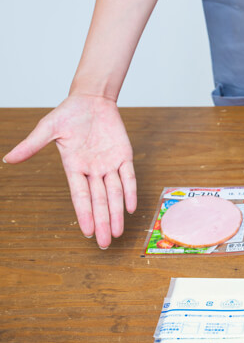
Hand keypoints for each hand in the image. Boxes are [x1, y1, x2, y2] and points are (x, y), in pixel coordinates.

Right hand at [3, 94, 135, 248]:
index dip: (84, 214)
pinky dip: (131, 192)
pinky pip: (129, 177)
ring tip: (118, 233)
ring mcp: (110, 164)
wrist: (92, 99)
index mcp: (74, 167)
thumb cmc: (68, 113)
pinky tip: (131, 208)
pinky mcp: (124, 156)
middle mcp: (93, 170)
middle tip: (105, 243)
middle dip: (102, 222)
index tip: (87, 233)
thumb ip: (32, 145)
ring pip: (115, 194)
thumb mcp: (48, 129)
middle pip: (99, 201)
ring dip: (117, 213)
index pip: (80, 197)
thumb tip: (8, 160)